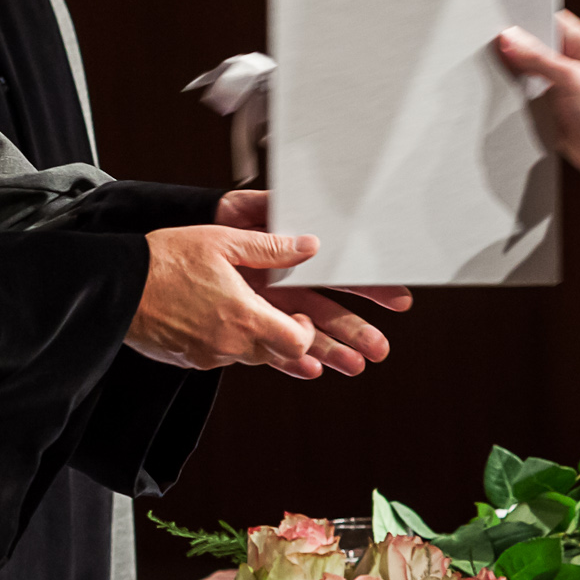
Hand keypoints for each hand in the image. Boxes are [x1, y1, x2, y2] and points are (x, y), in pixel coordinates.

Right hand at [129, 227, 335, 377]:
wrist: (117, 286)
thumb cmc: (165, 260)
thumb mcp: (222, 241)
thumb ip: (270, 247)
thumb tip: (307, 247)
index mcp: (244, 316)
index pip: (298, 344)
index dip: (308, 333)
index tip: (301, 316)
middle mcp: (229, 345)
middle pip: (277, 355)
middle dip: (287, 338)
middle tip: (285, 317)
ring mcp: (208, 356)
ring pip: (249, 357)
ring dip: (257, 339)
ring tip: (245, 310)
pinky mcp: (190, 360)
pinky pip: (222, 357)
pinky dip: (229, 341)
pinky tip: (217, 316)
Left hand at [212, 191, 410, 372]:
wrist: (182, 247)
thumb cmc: (219, 223)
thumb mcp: (246, 210)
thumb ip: (276, 215)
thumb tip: (310, 236)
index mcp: (297, 258)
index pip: (339, 273)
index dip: (369, 287)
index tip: (397, 299)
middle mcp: (290, 286)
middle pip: (330, 310)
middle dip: (356, 329)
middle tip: (379, 348)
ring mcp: (272, 308)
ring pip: (309, 333)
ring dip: (332, 351)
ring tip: (356, 366)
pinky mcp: (251, 324)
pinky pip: (274, 347)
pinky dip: (292, 360)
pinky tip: (312, 369)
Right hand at [493, 12, 579, 241]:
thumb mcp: (570, 76)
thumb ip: (537, 58)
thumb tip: (510, 38)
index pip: (547, 21)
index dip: (524, 22)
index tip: (501, 29)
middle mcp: (571, 65)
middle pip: (533, 50)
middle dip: (516, 55)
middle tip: (499, 58)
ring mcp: (562, 90)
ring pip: (528, 79)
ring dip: (517, 84)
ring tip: (505, 84)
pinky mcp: (555, 114)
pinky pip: (529, 104)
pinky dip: (520, 106)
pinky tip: (511, 106)